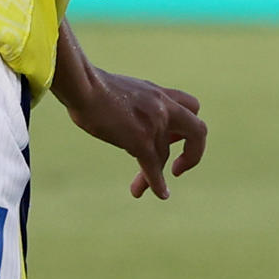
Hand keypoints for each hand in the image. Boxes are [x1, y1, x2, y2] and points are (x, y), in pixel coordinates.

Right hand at [59, 65, 207, 199]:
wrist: (81, 84)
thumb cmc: (86, 84)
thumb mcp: (118, 86)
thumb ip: (129, 100)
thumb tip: (116, 110)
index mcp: (157, 92)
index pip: (190, 106)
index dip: (186, 124)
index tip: (171, 138)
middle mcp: (162, 107)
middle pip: (198, 131)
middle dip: (193, 152)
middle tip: (178, 167)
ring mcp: (155, 124)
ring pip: (163, 156)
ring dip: (153, 176)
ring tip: (138, 188)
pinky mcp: (141, 140)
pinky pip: (154, 167)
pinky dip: (156, 183)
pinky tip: (160, 194)